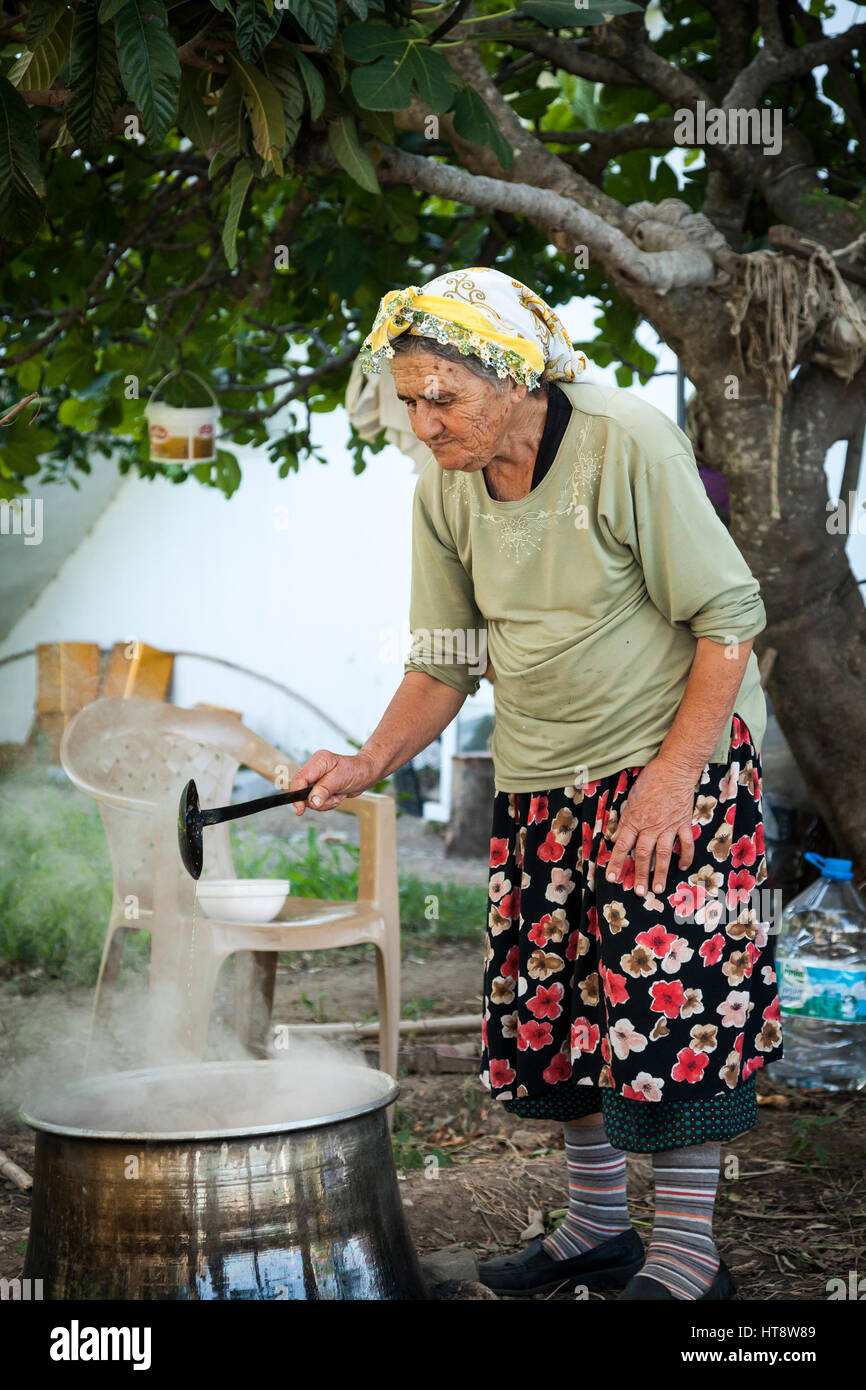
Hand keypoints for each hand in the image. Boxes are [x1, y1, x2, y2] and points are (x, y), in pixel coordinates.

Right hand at [290, 750, 377, 814]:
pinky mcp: (320, 787)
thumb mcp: (341, 780)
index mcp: (318, 761)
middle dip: (318, 800)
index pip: (299, 779)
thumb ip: (324, 790)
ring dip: (325, 803)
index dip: (297, 795)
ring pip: (310, 799)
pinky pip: (317, 801)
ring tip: (338, 796)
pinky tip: (337, 796)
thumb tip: (311, 802)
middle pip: (303, 791)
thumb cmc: (357, 771)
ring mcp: (317, 778)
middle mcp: (315, 769)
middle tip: (334, 798)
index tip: (300, 810)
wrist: (367, 774)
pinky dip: (328, 803)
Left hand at [604, 757, 697, 896]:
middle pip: (643, 854)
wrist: (674, 769)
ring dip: (661, 872)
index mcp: (635, 819)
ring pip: (664, 853)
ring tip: (658, 888)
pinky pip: (685, 843)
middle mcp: (651, 826)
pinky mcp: (683, 823)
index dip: (616, 863)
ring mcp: (669, 825)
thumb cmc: (650, 780)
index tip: (612, 877)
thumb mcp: (631, 798)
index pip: (622, 845)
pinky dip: (685, 855)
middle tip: (638, 892)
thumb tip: (616, 837)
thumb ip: (625, 820)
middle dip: (639, 874)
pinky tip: (683, 867)